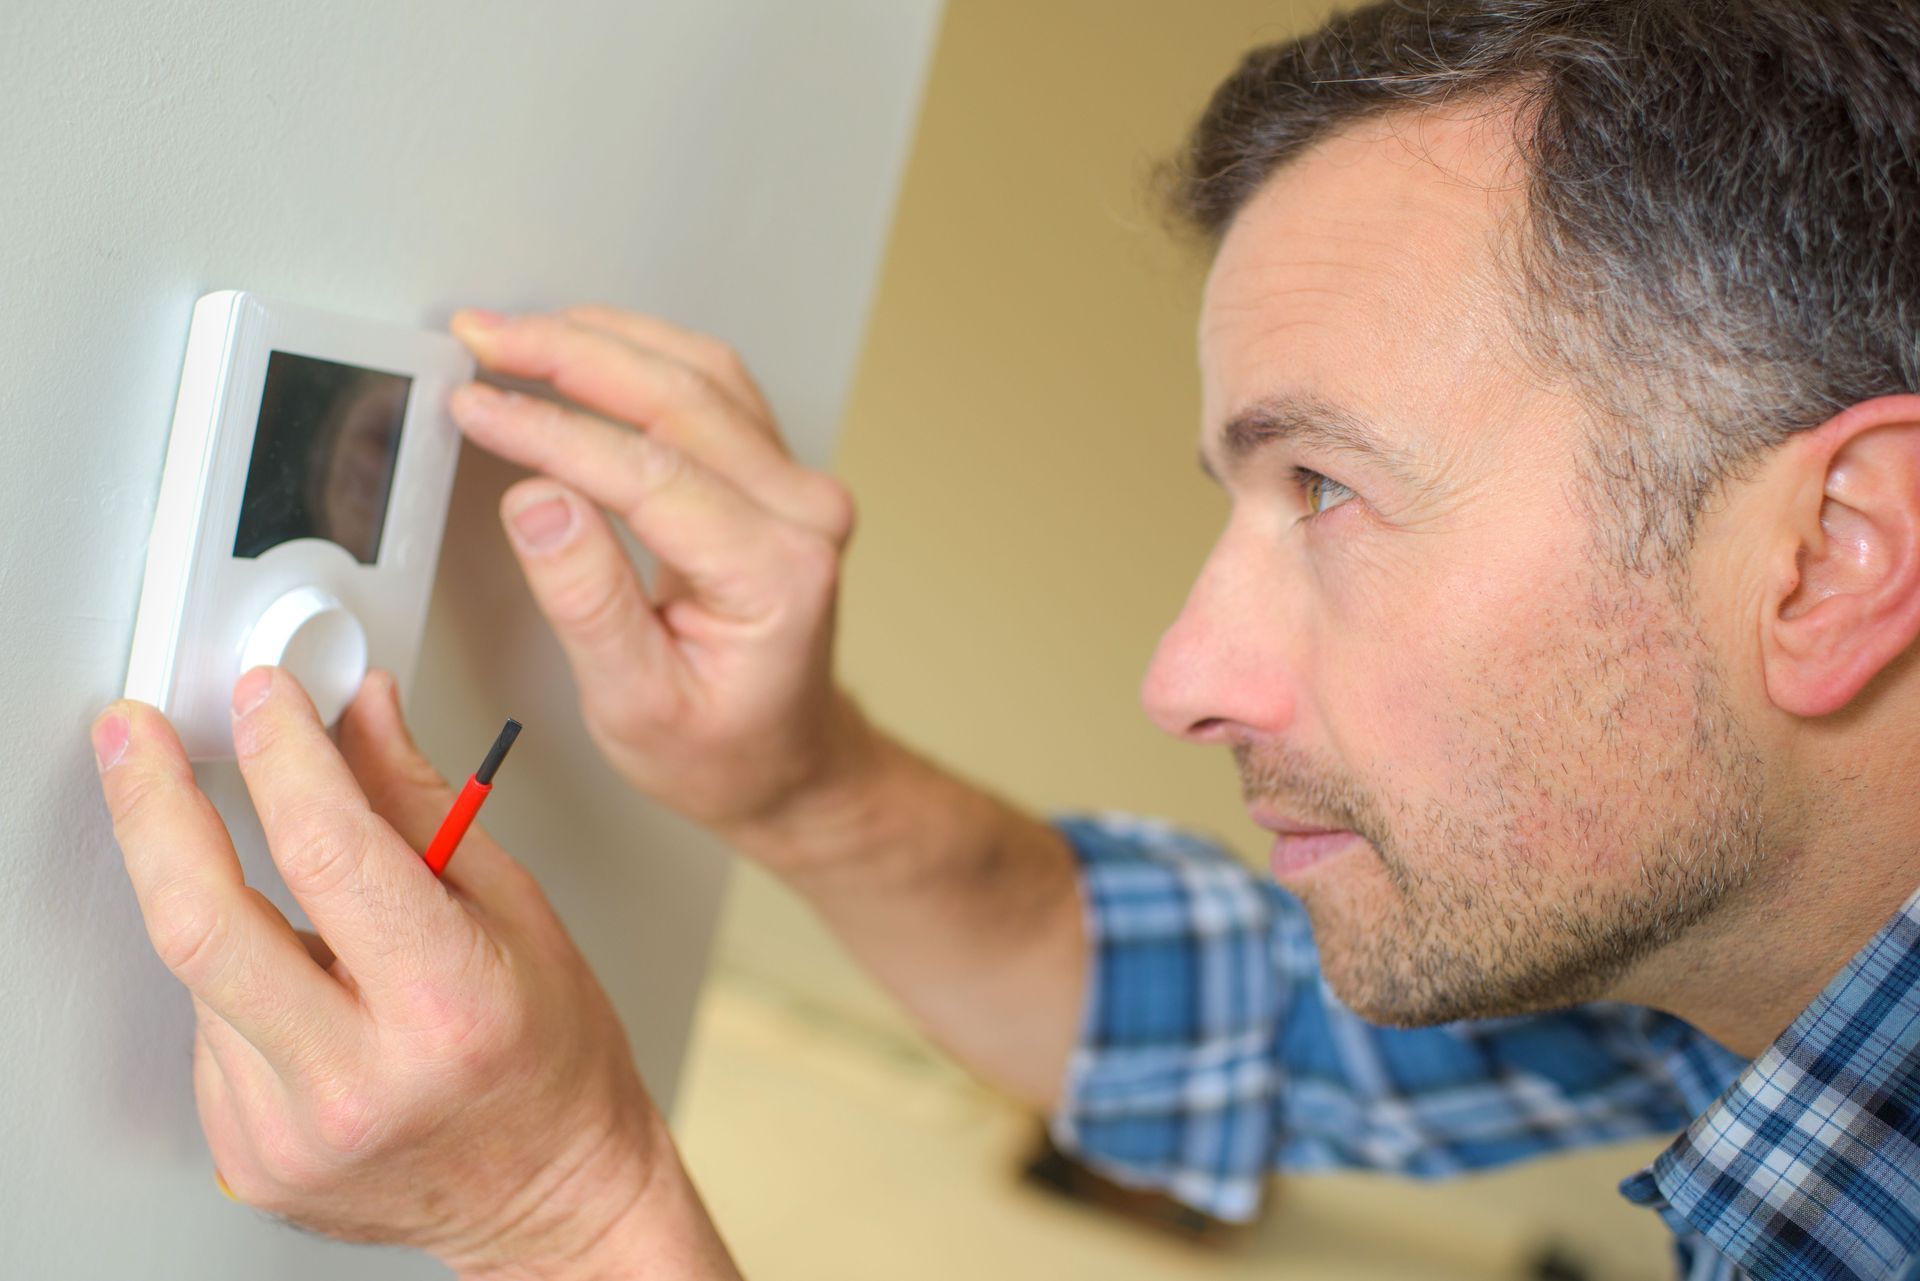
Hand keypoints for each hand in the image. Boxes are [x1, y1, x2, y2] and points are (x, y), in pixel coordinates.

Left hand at [91, 668, 725, 1277]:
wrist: (552, 1198)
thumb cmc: (555, 1060)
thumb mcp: (517, 911)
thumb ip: (421, 808)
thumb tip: (361, 716)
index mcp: (445, 1007)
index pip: (330, 852)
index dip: (285, 753)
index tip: (263, 695)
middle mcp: (357, 1080)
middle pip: (204, 923)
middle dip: (152, 806)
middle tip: (135, 734)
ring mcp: (288, 1132)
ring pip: (203, 972)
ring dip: (225, 905)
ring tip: (312, 923)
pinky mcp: (248, 1158)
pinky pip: (208, 1031)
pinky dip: (239, 981)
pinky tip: (306, 990)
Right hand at [446, 307, 872, 864]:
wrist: (789, 763)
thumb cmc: (723, 751)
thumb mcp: (636, 706)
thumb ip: (587, 602)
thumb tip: (538, 503)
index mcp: (774, 573)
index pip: (649, 472)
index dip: (549, 430)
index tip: (475, 404)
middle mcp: (801, 514)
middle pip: (679, 396)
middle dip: (567, 352)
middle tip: (478, 336)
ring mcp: (796, 487)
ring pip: (698, 373)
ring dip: (600, 340)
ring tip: (510, 333)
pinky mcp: (776, 475)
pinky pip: (710, 388)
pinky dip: (637, 356)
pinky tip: (578, 346)